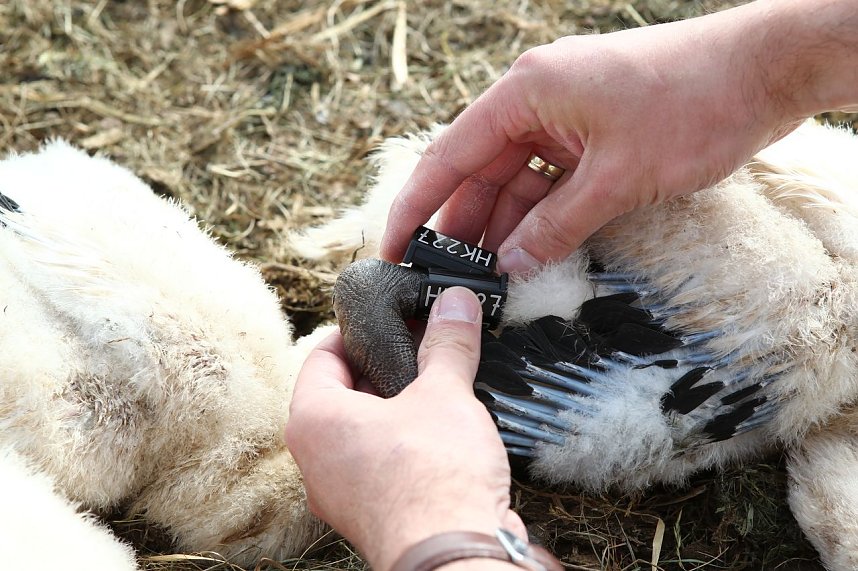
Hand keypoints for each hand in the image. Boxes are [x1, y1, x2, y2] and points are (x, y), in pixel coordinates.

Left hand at [285, 288, 523, 570]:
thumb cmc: (433, 477)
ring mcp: (342, 494)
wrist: (455, 556)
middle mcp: (316, 460)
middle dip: (387, 369)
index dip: (357, 332)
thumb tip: (456, 304)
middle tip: (423, 348)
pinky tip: (445, 434)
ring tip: (440, 387)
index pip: (322, 356)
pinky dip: (407, 445)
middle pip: (345, 394)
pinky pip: (381, 466)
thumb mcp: (445, 394)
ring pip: (365, 433)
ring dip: (400, 409)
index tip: (389, 321)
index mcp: (314, 420)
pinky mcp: (372, 515)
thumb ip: (448, 345)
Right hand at [379, 0, 856, 273]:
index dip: (415, 206)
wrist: (766, 72)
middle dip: (461, 226)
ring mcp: (566, 119)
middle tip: (441, 280)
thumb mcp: (618, 177)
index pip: (450, 155)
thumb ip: (558, 225)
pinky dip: (540, 218)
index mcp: (526, 92)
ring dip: (502, 228)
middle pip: (480, 172)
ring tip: (482, 279)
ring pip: (516, 181)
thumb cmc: (693, 103)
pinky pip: (551, 182)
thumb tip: (509, 266)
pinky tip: (527, 255)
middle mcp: (536, 101)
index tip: (392, 249)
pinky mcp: (593, 136)